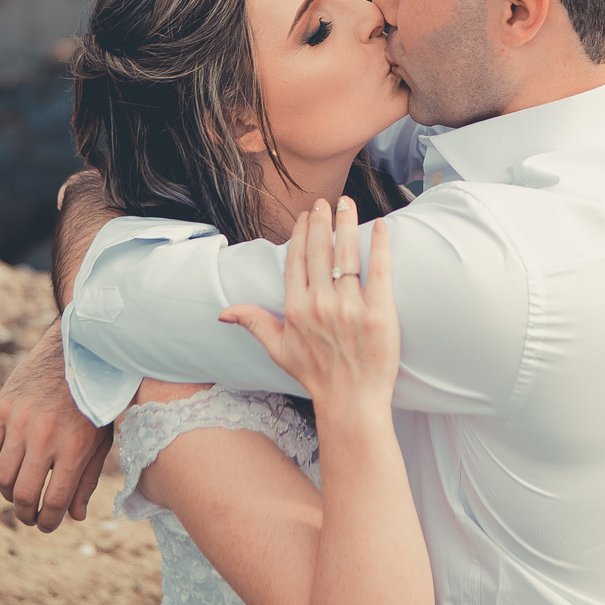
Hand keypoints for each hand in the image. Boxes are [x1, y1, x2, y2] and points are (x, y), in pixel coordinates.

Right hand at [0, 321, 113, 530]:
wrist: (78, 349)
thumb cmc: (96, 399)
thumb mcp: (102, 438)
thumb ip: (88, 478)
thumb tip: (75, 516)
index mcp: (74, 447)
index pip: (53, 500)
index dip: (48, 521)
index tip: (47, 525)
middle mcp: (44, 437)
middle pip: (22, 494)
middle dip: (25, 514)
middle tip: (30, 517)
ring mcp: (19, 422)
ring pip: (0, 477)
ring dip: (7, 493)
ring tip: (18, 495)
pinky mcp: (1, 408)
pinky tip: (4, 470)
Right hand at [220, 197, 398, 414]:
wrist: (352, 402)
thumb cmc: (316, 377)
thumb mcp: (279, 350)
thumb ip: (254, 323)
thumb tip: (223, 312)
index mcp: (295, 309)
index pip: (296, 260)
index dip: (301, 234)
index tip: (307, 216)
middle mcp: (319, 305)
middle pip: (319, 251)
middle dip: (322, 221)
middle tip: (326, 201)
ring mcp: (349, 308)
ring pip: (346, 255)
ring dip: (346, 224)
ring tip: (348, 204)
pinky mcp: (378, 313)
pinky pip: (379, 270)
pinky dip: (380, 245)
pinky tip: (381, 225)